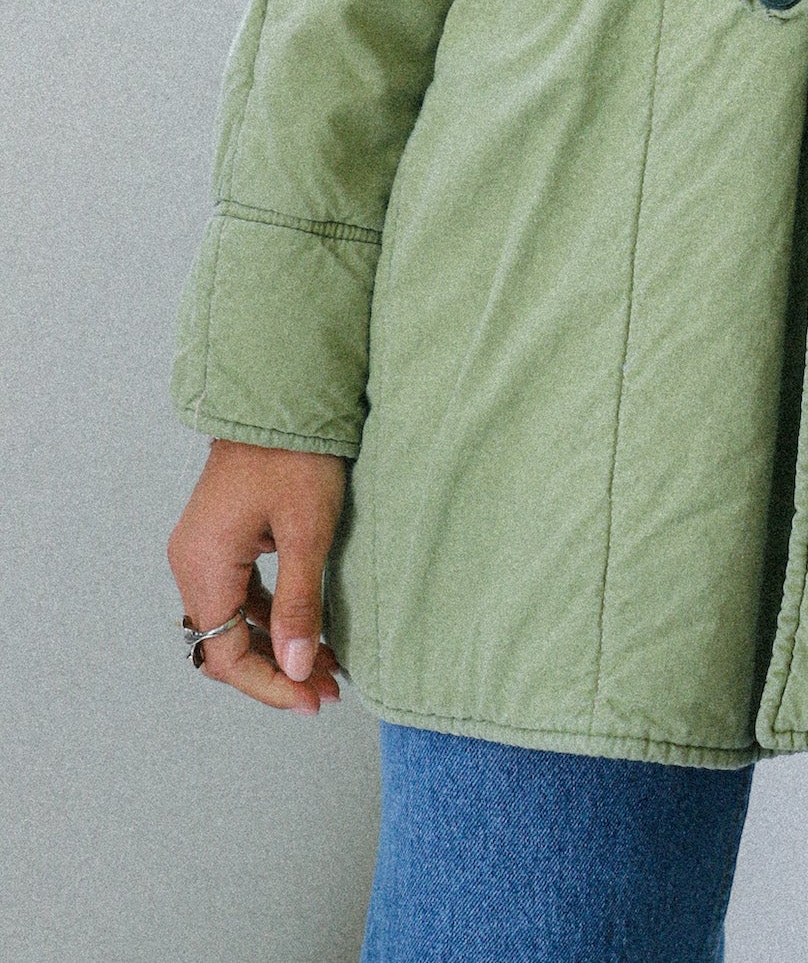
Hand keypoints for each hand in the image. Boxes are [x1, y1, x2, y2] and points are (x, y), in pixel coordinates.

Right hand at [167, 439, 347, 711]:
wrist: (282, 394)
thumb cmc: (295, 453)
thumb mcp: (307, 531)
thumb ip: (299, 604)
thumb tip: (299, 668)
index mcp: (203, 563)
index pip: (226, 654)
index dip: (270, 684)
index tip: (313, 700)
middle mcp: (192, 562)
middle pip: (225, 643)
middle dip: (276, 671)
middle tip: (327, 690)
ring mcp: (204, 549)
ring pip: (234, 621)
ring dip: (276, 647)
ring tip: (327, 669)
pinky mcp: (222, 538)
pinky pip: (240, 595)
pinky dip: (271, 618)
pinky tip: (309, 630)